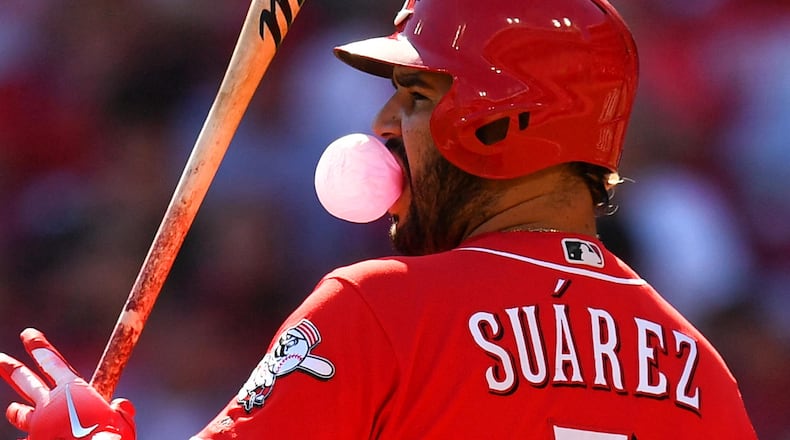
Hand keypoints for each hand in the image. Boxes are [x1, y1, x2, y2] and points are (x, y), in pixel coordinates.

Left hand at [0, 328, 135, 439]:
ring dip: (17, 410)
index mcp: (73, 390)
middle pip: (25, 380)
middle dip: (10, 368)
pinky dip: (32, 438)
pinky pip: (29, 439)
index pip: (52, 361)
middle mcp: (50, 404)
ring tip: (12, 408)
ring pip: (21, 414)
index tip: (28, 334)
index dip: (39, 347)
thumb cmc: (110, 437)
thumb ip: (121, 410)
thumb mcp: (123, 421)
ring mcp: (38, 426)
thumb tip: (120, 405)